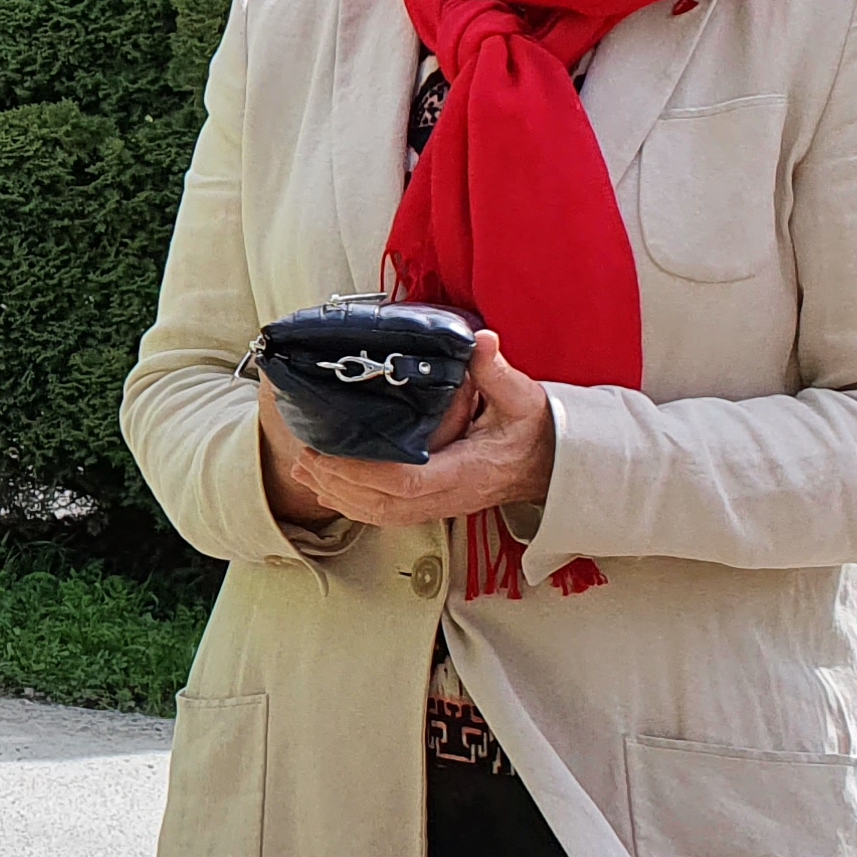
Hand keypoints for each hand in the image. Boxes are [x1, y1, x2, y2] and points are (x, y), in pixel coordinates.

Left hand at [257, 331, 557, 532]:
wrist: (551, 463)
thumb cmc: (535, 429)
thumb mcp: (521, 396)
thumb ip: (496, 370)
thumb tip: (480, 342)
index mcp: (465, 470)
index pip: (408, 481)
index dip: (366, 473)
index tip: (332, 456)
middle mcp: (449, 495)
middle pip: (384, 502)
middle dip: (340, 484)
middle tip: (304, 459)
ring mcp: (441, 505)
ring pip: (381, 513)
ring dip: (340, 496)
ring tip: (305, 472)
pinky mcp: (435, 505)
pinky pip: (388, 514)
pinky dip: (355, 505)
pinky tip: (331, 490)